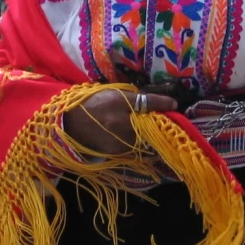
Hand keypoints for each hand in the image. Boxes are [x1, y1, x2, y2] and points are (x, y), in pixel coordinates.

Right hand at [62, 89, 178, 154]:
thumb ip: (133, 96)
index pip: (148, 102)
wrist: (70, 122)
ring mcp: (119, 140)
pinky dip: (137, 143)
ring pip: (143, 138)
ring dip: (149, 135)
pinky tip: (133, 137)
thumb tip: (153, 101)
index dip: (163, 103)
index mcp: (120, 104)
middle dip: (158, 124)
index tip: (174, 104)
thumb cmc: (93, 102)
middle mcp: (122, 123)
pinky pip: (134, 146)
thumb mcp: (113, 93)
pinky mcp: (116, 151)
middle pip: (150, 125)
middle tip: (164, 120)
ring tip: (148, 131)